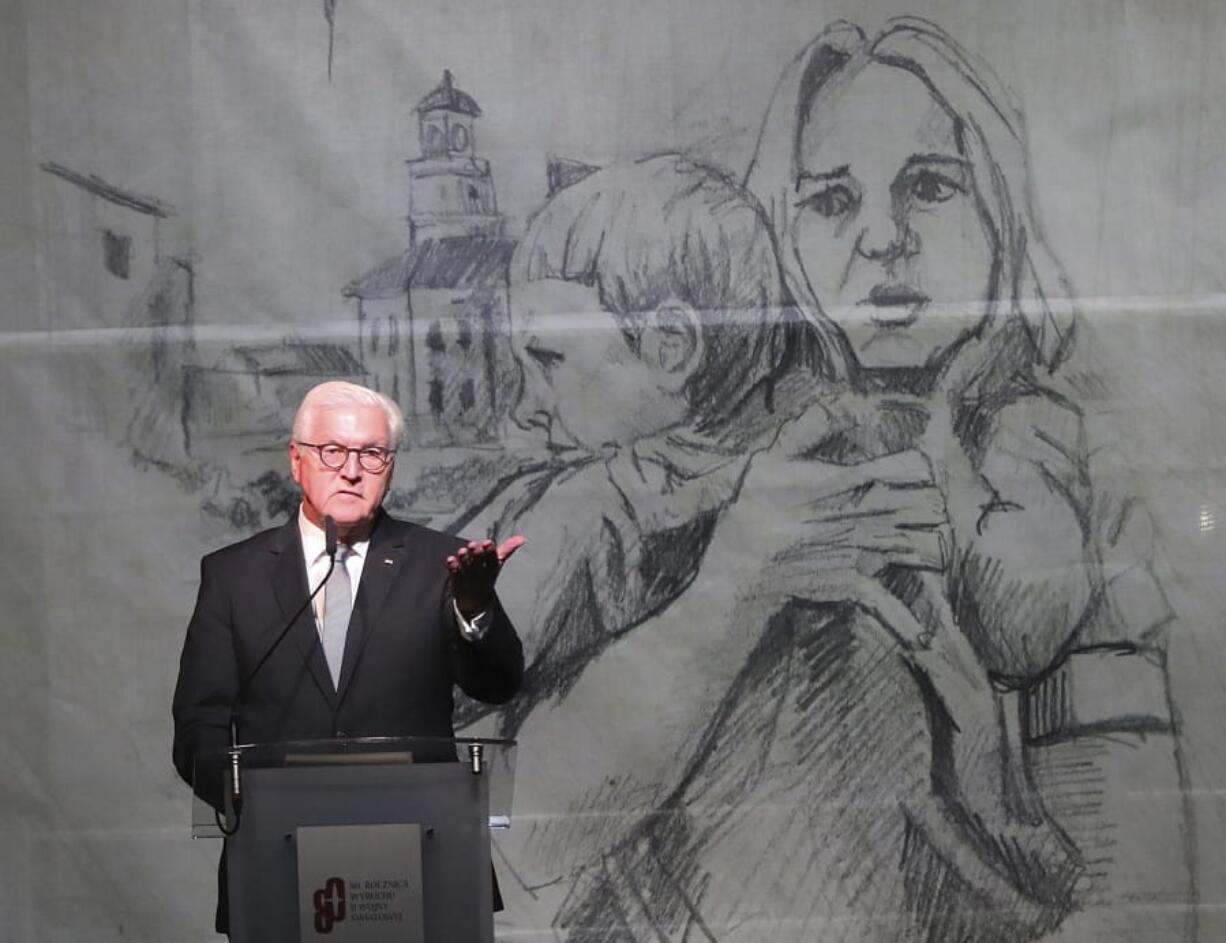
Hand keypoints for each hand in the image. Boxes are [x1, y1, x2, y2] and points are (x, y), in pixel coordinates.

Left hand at [446, 536, 525, 616]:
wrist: (475, 602)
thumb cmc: (486, 576)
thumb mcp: (497, 563)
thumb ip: (507, 549)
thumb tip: (522, 538)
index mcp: (492, 569)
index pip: (492, 560)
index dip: (490, 551)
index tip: (487, 542)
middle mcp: (481, 575)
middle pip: (479, 564)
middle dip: (476, 554)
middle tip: (473, 545)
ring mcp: (469, 581)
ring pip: (467, 569)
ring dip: (465, 560)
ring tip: (462, 551)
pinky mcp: (457, 585)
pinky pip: (455, 576)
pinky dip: (453, 569)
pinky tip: (450, 560)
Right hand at [713, 408, 951, 647]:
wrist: (736, 576)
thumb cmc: (749, 515)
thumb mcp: (766, 462)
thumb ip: (804, 431)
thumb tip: (839, 401)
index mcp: (837, 485)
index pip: (896, 469)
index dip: (920, 467)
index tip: (928, 467)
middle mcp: (853, 518)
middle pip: (917, 506)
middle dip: (936, 503)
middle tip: (945, 500)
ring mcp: (856, 554)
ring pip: (915, 546)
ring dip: (935, 543)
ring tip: (943, 538)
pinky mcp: (852, 584)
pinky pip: (886, 601)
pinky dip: (904, 620)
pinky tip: (922, 634)